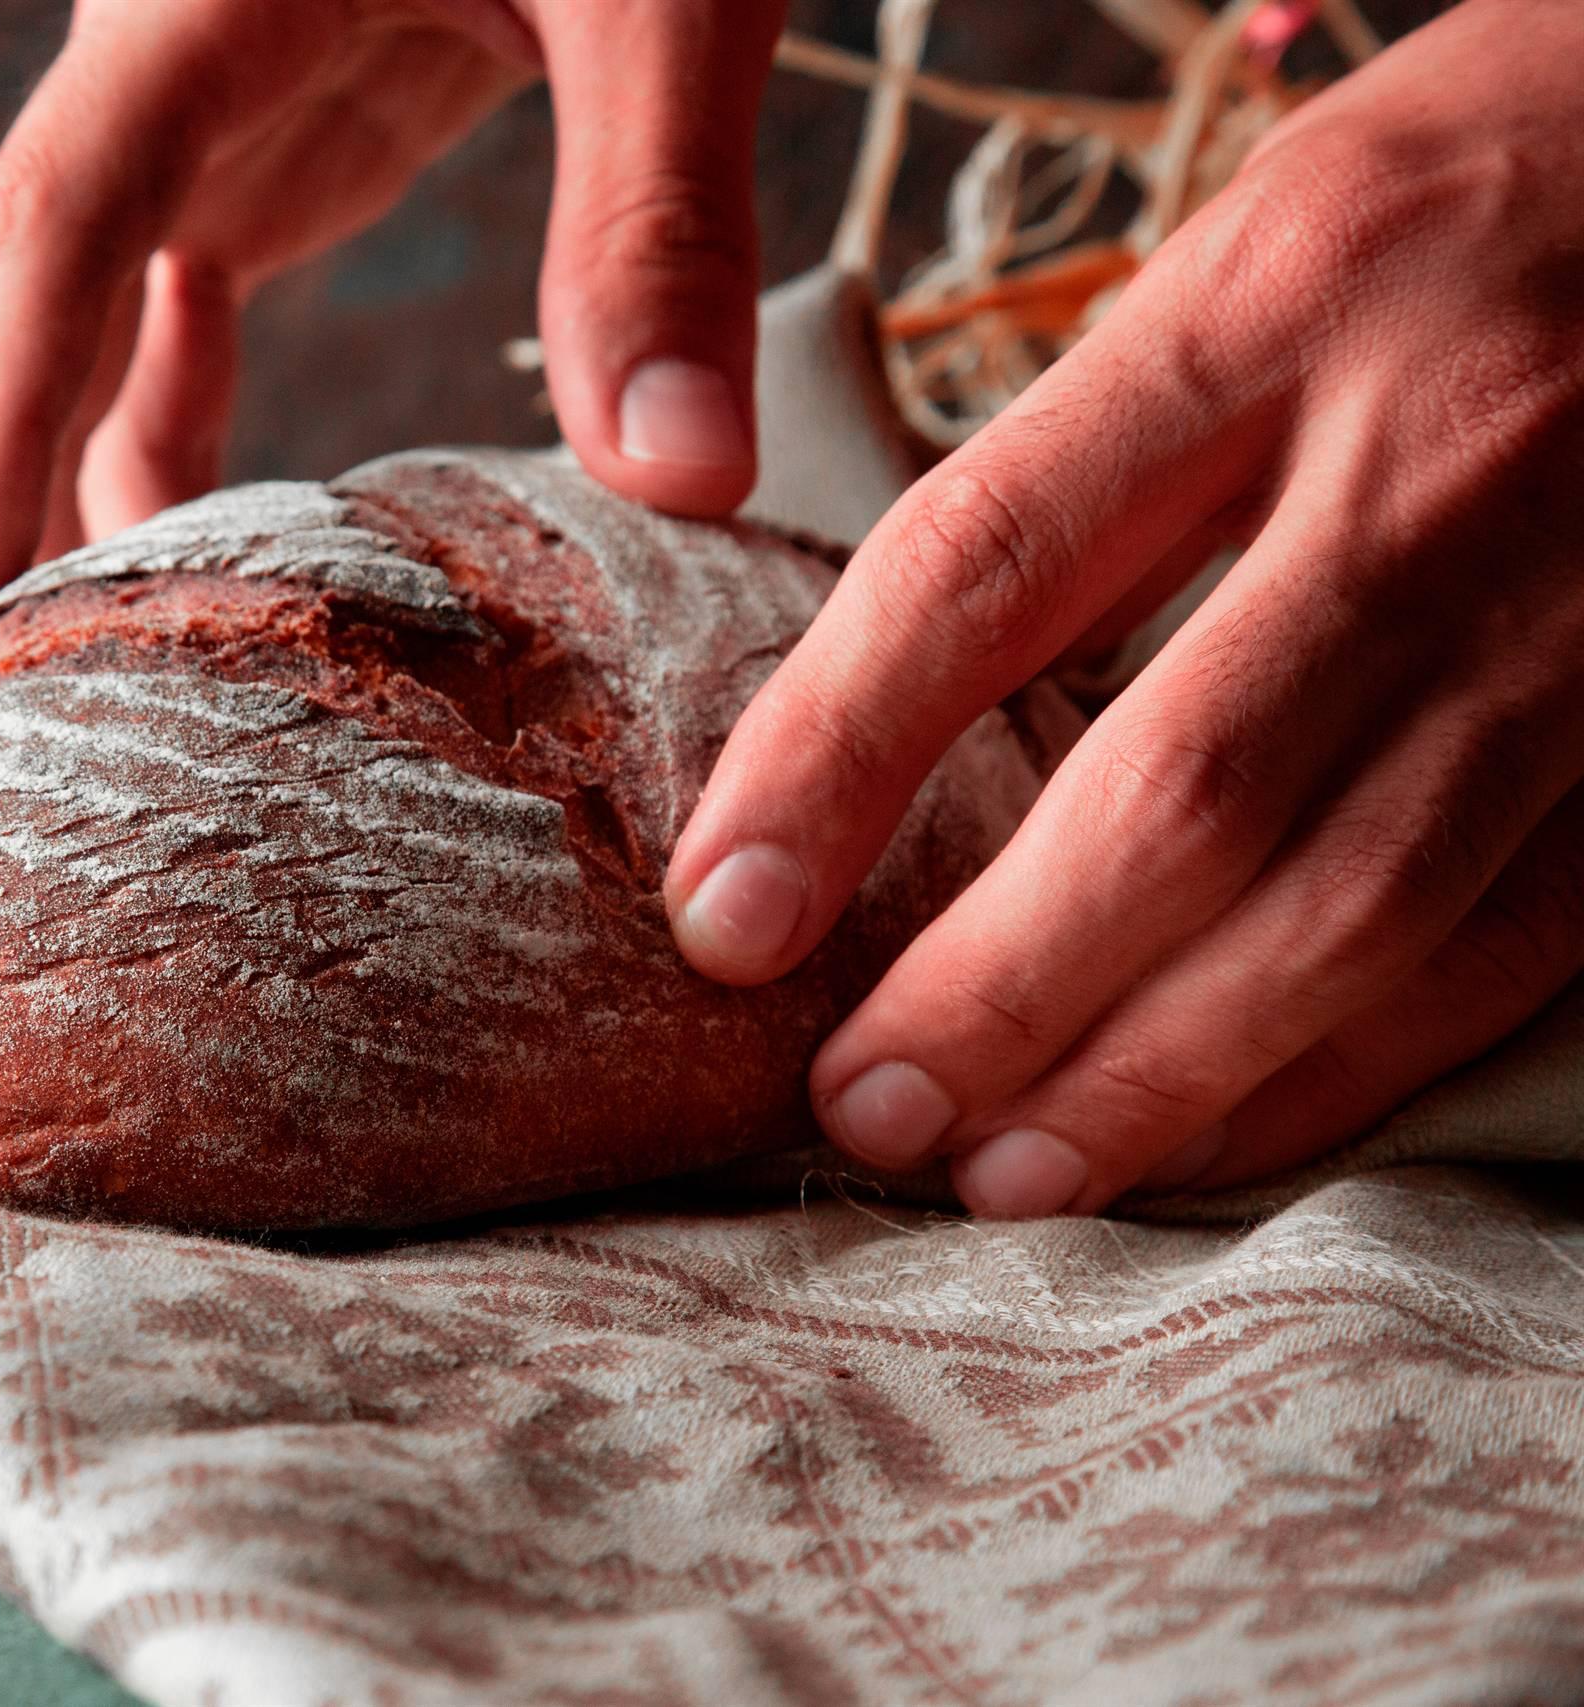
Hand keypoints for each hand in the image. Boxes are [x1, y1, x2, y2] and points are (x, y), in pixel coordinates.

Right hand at [0, 0, 787, 659]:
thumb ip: (657, 214)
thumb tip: (678, 480)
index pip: (60, 234)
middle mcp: (169, 47)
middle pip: (32, 288)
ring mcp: (210, 86)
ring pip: (87, 304)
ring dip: (66, 471)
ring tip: (42, 672)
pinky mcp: (274, 110)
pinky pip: (171, 288)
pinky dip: (163, 420)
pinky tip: (181, 544)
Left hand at [664, 0, 1583, 1217]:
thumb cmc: (1470, 202)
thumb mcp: (1251, 252)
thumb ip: (1085, 464)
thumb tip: (868, 717)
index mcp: (1282, 302)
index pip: (992, 566)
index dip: (831, 764)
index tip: (721, 919)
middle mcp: (1449, 457)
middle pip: (1186, 789)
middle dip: (1000, 988)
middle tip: (858, 1107)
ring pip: (1357, 901)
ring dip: (1156, 1071)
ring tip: (997, 1168)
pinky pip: (1511, 945)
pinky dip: (1343, 1065)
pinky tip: (1208, 1128)